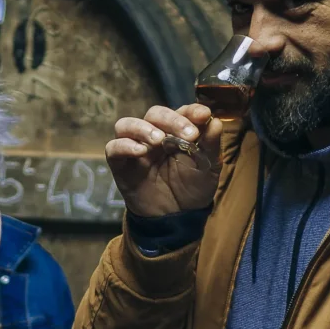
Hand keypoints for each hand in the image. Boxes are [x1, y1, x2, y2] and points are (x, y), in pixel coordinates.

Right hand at [104, 104, 222, 217]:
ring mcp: (135, 148)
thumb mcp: (208, 167)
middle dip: (171, 120)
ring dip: (142, 128)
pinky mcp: (121, 165)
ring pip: (127, 125)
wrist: (177, 217)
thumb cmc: (193, 189)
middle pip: (154, 114)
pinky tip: (140, 152)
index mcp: (177, 131)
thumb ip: (210, 144)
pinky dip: (124, 145)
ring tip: (159, 140)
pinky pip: (113, 148)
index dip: (191, 110)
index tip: (203, 115)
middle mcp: (155, 135)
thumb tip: (215, 121)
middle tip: (189, 134)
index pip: (181, 112)